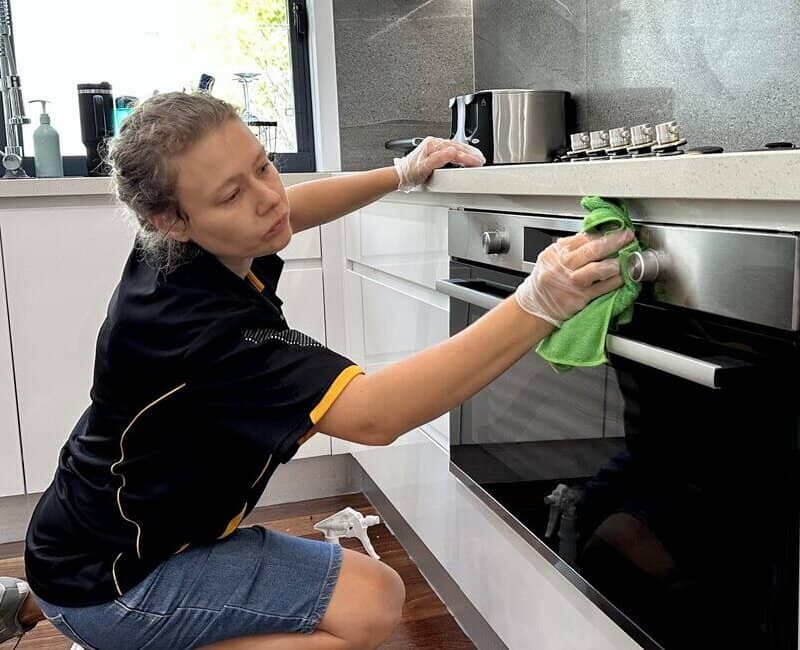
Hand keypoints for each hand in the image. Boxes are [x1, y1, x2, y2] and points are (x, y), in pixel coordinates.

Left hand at [394, 136, 484, 191]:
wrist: (400, 176)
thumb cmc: (409, 173)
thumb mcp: (424, 167)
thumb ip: (438, 159)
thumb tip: (452, 152)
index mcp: (432, 145)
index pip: (455, 150)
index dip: (467, 156)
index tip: (477, 161)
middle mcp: (434, 143)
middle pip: (457, 146)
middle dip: (471, 152)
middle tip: (481, 159)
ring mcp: (435, 147)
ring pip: (455, 147)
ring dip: (467, 152)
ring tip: (477, 157)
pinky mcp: (435, 152)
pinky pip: (452, 150)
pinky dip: (461, 153)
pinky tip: (464, 157)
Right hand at [515, 229, 633, 326]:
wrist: (535, 307)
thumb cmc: (545, 282)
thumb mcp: (550, 259)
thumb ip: (569, 248)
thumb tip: (593, 236)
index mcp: (555, 253)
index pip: (582, 237)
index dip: (603, 233)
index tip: (617, 229)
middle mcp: (562, 266)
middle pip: (591, 250)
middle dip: (613, 241)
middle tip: (627, 237)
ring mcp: (570, 283)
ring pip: (596, 269)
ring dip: (614, 263)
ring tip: (625, 258)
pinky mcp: (578, 298)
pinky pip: (600, 288)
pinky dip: (613, 282)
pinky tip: (621, 277)